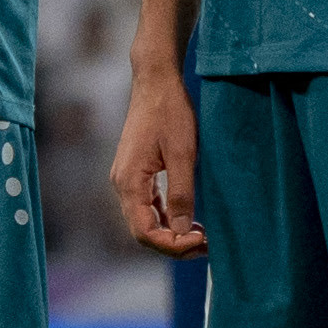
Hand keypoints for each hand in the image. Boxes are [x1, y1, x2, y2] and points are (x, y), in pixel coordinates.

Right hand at [111, 66, 206, 258]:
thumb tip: (182, 231)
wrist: (156, 81)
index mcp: (129, 182)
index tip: (200, 242)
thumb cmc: (170, 112)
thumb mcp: (183, 154)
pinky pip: (147, 206)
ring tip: (201, 236)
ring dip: (171, 233)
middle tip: (206, 245)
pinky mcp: (135, 173)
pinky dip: (166, 217)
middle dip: (174, 243)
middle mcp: (121, 184)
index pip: (144, 232)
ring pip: (145, 220)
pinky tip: (188, 218)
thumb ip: (181, 195)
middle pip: (143, 231)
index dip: (172, 245)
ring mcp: (126, 179)